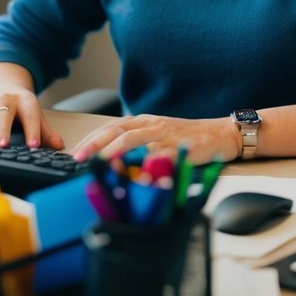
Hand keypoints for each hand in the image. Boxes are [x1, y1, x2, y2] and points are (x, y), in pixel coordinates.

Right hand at [0, 82, 64, 150]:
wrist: (8, 88)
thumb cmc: (24, 110)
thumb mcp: (37, 118)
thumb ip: (47, 133)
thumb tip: (60, 147)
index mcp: (26, 102)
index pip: (31, 116)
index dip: (33, 131)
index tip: (33, 146)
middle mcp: (7, 99)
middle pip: (4, 112)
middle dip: (3, 129)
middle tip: (2, 144)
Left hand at [71, 113, 239, 163]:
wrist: (221, 134)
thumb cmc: (187, 138)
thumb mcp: (158, 137)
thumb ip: (137, 147)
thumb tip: (110, 164)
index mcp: (143, 122)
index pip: (110, 128)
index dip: (91, 140)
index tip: (74, 153)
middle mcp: (151, 125)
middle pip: (117, 130)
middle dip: (94, 144)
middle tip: (78, 158)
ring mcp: (165, 135)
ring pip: (133, 139)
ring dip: (112, 150)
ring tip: (97, 162)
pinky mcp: (180, 147)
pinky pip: (159, 156)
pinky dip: (144, 163)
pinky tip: (133, 173)